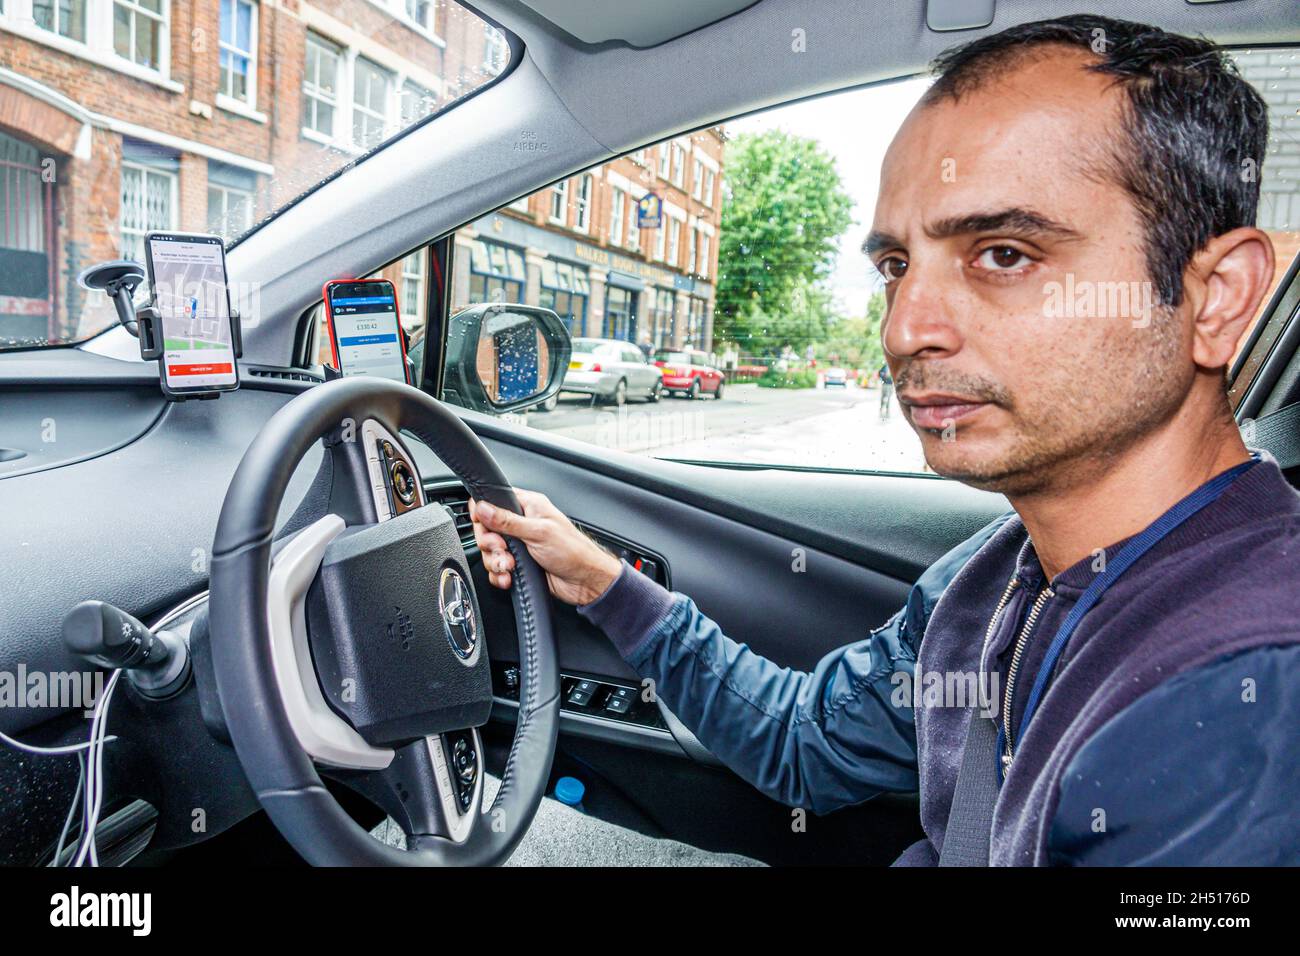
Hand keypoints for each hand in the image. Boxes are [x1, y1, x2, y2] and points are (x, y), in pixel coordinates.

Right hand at [469, 489, 621, 605]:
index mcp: (528, 506)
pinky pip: (496, 569)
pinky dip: (499, 575)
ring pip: (489, 551)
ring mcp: (519, 545)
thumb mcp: (539, 532)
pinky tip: (509, 578)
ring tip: (510, 567)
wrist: (585, 581)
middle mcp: (521, 523)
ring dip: (495, 562)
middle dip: (490, 543)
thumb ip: (508, 520)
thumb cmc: (573, 551)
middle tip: (503, 550)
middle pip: (486, 529)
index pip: (493, 499)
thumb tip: (483, 507)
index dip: (482, 512)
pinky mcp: (518, 564)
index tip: (484, 526)